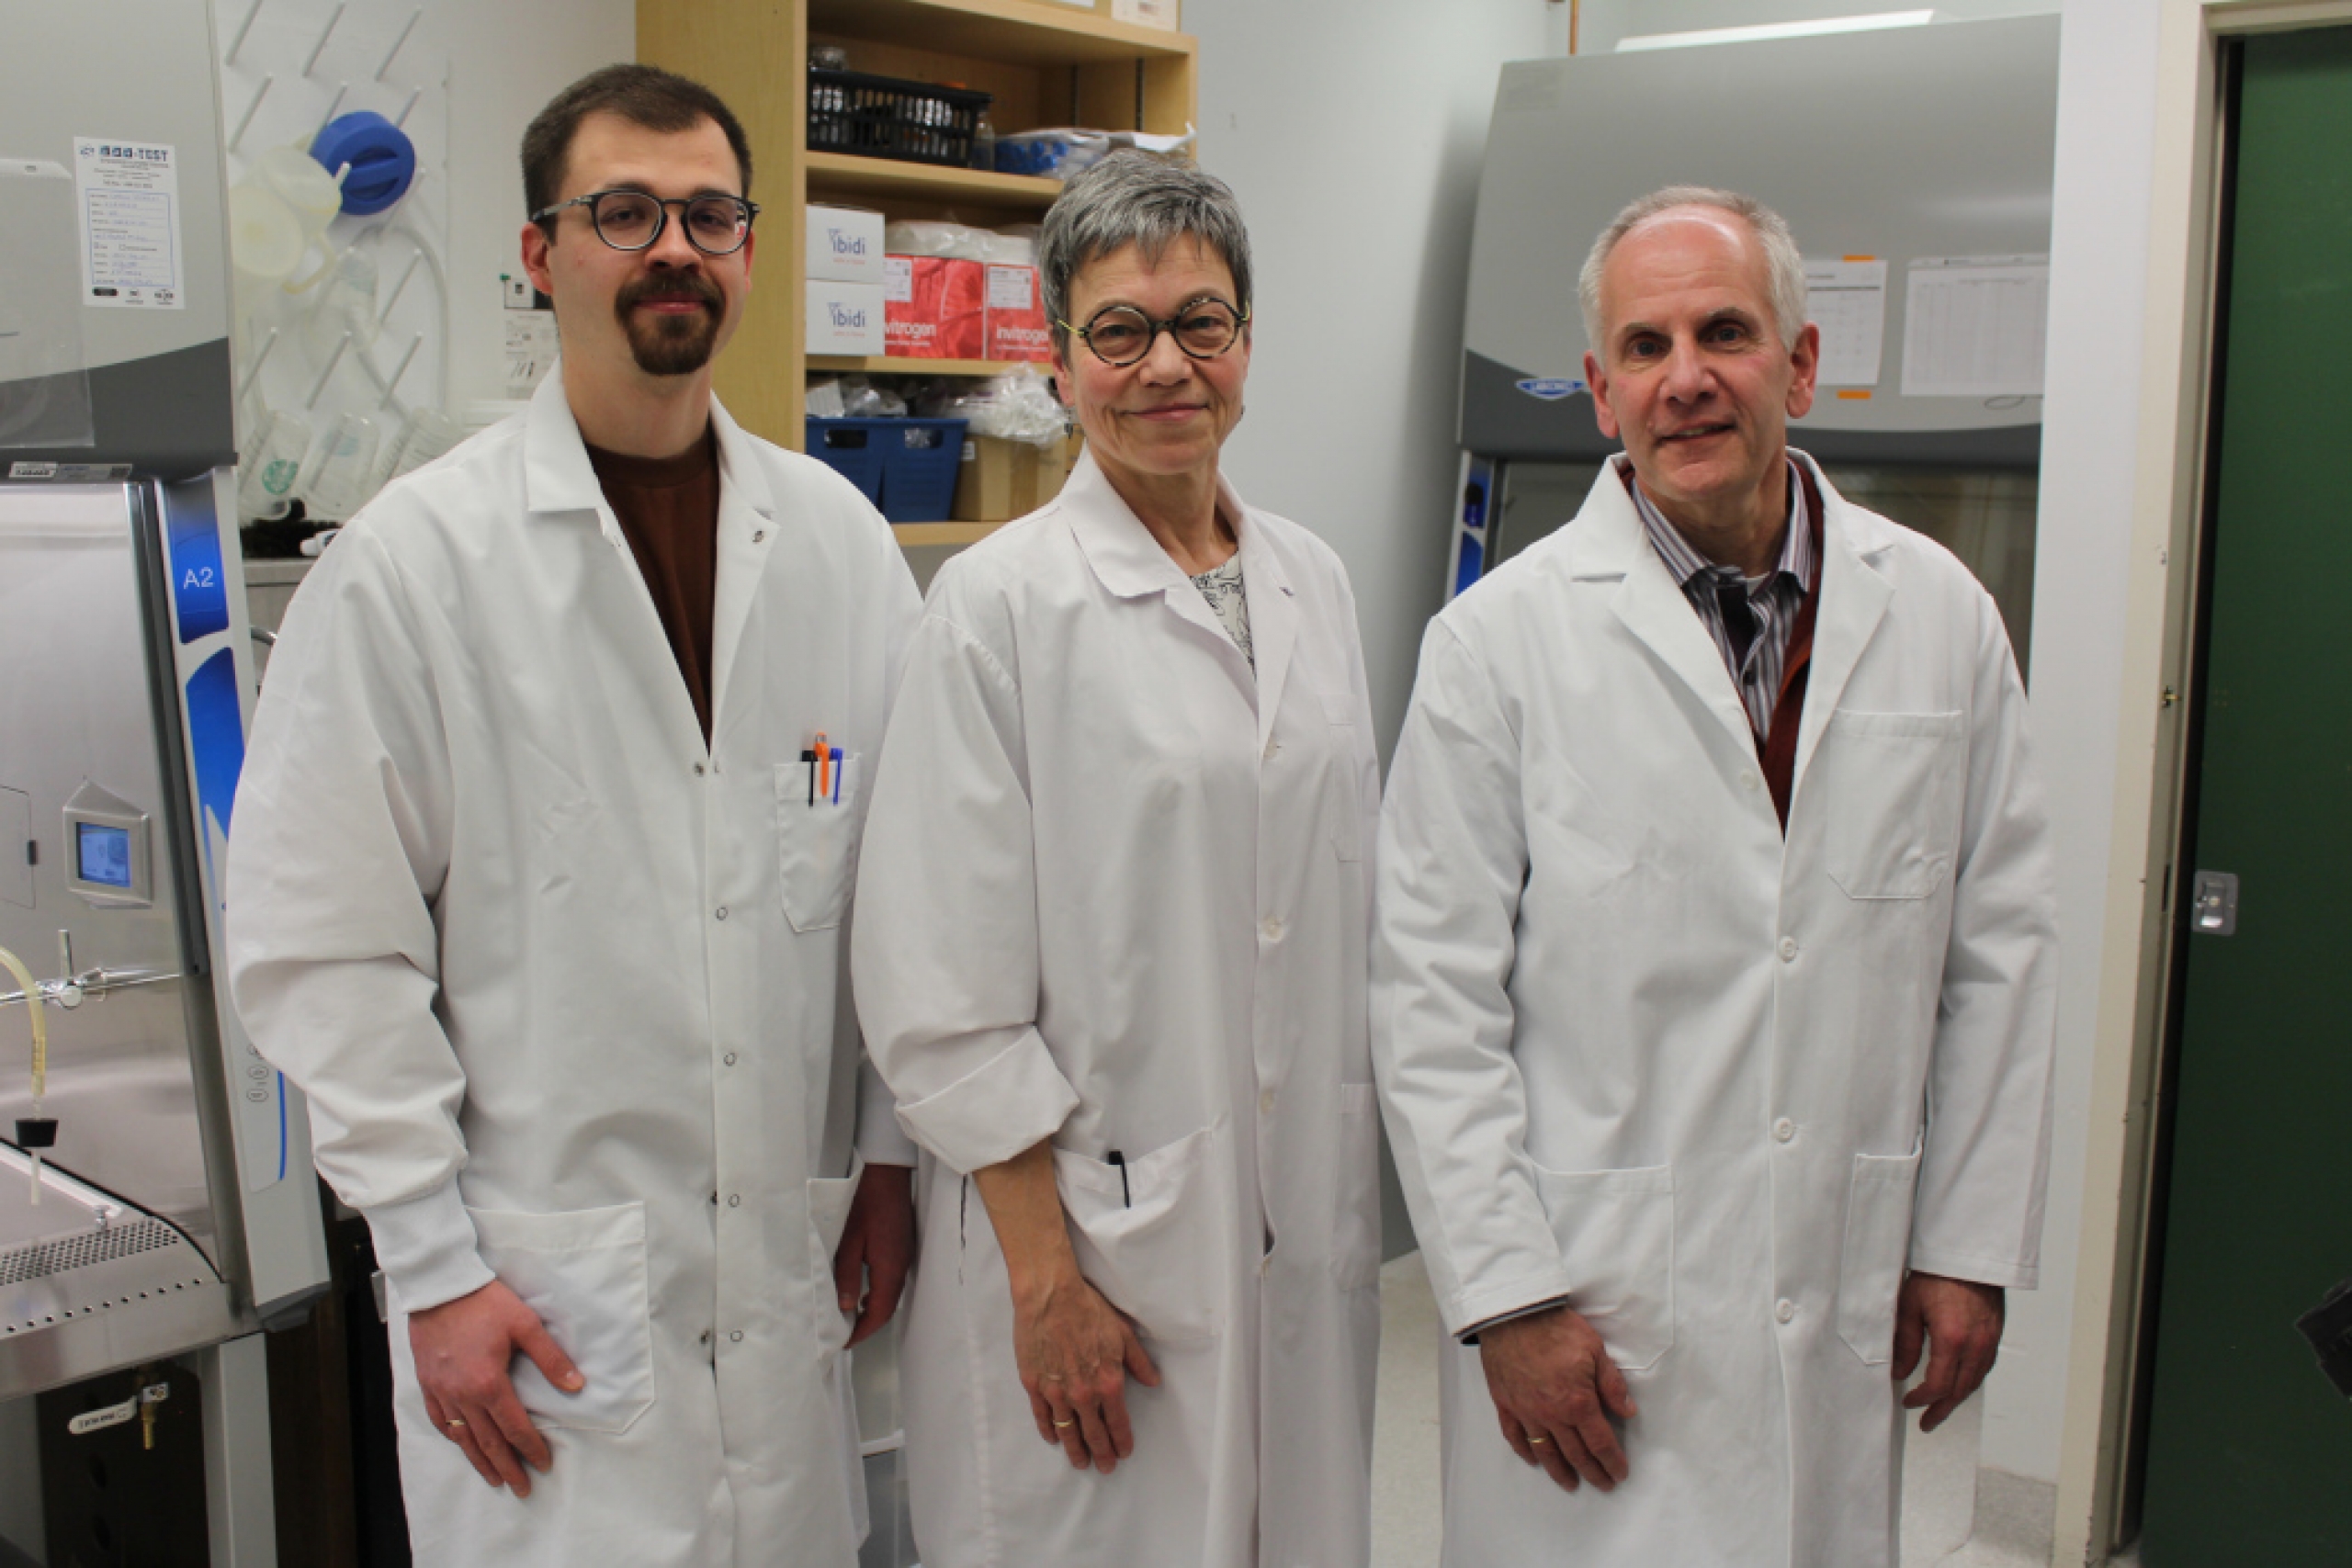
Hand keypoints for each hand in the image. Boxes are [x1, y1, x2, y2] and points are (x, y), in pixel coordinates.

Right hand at [409, 1280, 582, 1495]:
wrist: (441, 1286)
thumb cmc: (485, 1302)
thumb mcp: (525, 1325)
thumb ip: (551, 1358)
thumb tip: (576, 1385)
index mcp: (489, 1384)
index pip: (515, 1428)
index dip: (530, 1448)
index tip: (543, 1464)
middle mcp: (463, 1395)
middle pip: (488, 1442)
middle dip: (507, 1467)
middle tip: (521, 1488)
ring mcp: (442, 1391)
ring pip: (462, 1436)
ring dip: (479, 1461)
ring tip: (493, 1479)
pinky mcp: (428, 1383)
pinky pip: (439, 1419)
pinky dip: (452, 1436)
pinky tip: (461, 1444)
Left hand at [833, 1162, 915, 1348]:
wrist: (886, 1174)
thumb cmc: (864, 1203)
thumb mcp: (848, 1242)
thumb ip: (848, 1277)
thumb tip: (847, 1308)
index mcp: (890, 1268)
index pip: (879, 1312)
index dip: (862, 1331)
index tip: (845, 1342)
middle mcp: (902, 1266)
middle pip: (888, 1307)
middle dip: (868, 1324)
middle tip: (846, 1334)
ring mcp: (905, 1256)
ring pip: (891, 1294)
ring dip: (874, 1309)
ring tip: (851, 1317)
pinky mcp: (903, 1247)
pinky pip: (893, 1280)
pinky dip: (879, 1293)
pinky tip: (864, 1291)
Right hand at [1012, 1264, 1160, 1473]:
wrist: (1050, 1296)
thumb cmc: (1088, 1310)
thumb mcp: (1123, 1334)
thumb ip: (1139, 1362)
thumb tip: (1154, 1382)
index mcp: (1108, 1383)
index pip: (1118, 1422)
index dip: (1122, 1441)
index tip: (1124, 1453)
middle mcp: (1083, 1394)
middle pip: (1093, 1434)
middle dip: (1101, 1454)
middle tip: (1105, 1468)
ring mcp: (1057, 1392)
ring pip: (1068, 1431)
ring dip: (1075, 1450)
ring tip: (1080, 1462)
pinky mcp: (1034, 1385)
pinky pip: (1042, 1416)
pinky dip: (1049, 1431)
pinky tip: (1054, 1439)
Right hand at [1477, 1305, 1637, 1492]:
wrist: (1514, 1314)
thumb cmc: (1556, 1328)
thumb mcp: (1595, 1350)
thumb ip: (1611, 1384)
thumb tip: (1627, 1411)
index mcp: (1578, 1402)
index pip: (1599, 1443)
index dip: (1612, 1461)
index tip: (1619, 1473)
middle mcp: (1552, 1415)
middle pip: (1575, 1453)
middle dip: (1592, 1472)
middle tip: (1602, 1484)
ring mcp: (1526, 1412)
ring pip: (1545, 1452)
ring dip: (1560, 1471)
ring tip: (1570, 1484)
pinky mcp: (1506, 1404)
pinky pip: (1515, 1436)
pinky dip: (1525, 1452)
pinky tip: (1534, 1460)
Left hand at [1892, 1271, 2004, 1431]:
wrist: (1967, 1254)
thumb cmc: (1935, 1275)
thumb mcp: (1909, 1306)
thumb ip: (1904, 1343)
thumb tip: (1900, 1373)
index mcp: (1951, 1340)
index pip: (1938, 1385)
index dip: (1923, 1399)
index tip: (1909, 1402)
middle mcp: (1975, 1345)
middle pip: (1960, 1390)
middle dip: (1942, 1409)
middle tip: (1927, 1423)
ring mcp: (1989, 1341)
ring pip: (1974, 1381)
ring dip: (1957, 1398)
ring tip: (1942, 1408)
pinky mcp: (1995, 1333)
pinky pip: (1984, 1367)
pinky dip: (1970, 1380)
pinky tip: (1960, 1383)